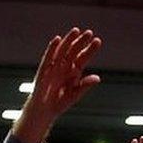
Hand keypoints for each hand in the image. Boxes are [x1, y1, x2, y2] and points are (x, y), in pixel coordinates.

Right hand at [13, 28, 101, 142]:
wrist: (44, 111)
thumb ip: (85, 85)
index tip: (97, 41)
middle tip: (89, 33)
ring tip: (76, 31)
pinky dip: (52, 48)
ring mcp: (54, 67)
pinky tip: (58, 39)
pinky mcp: (44, 70)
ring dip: (69, 40)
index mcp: (74, 71)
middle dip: (81, 42)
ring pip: (62, 50)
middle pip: (74, 51)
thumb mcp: (75, 94)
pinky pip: (48, 57)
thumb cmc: (60, 103)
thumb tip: (97, 78)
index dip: (90, 49)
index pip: (83, 57)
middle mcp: (65, 66)